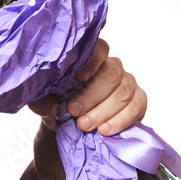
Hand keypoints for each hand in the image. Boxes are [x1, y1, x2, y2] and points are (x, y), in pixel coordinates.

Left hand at [29, 38, 146, 134]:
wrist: (72, 122)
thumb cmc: (58, 102)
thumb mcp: (43, 101)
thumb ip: (42, 102)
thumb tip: (53, 106)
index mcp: (90, 58)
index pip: (98, 49)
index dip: (91, 62)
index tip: (79, 78)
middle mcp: (112, 65)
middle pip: (110, 74)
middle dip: (91, 96)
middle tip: (74, 113)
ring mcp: (128, 81)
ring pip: (122, 93)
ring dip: (103, 112)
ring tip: (85, 126)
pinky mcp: (138, 99)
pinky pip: (137, 107)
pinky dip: (121, 120)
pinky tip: (105, 130)